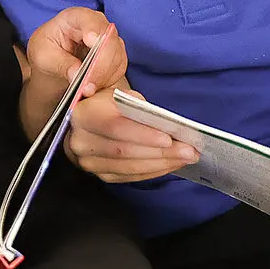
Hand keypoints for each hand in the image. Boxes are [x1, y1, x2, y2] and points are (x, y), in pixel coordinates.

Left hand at [26, 8, 128, 95]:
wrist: (53, 60)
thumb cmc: (46, 50)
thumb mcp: (44, 56)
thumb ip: (61, 64)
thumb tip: (77, 74)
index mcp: (75, 17)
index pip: (88, 19)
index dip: (93, 29)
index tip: (91, 41)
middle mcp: (97, 24)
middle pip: (108, 40)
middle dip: (100, 64)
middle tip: (87, 84)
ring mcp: (109, 39)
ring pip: (117, 55)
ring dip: (104, 76)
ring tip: (87, 90)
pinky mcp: (116, 55)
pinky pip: (119, 68)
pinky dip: (108, 80)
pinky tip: (94, 88)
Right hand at [65, 87, 198, 182]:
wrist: (90, 115)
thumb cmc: (108, 101)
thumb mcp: (117, 92)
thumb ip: (133, 103)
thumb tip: (161, 121)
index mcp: (82, 115)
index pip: (114, 127)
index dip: (142, 134)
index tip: (168, 138)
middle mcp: (80, 141)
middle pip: (123, 151)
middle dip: (160, 152)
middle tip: (189, 150)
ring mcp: (87, 161)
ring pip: (128, 167)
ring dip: (161, 163)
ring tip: (186, 157)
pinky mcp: (99, 174)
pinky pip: (129, 177)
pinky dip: (153, 171)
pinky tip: (171, 164)